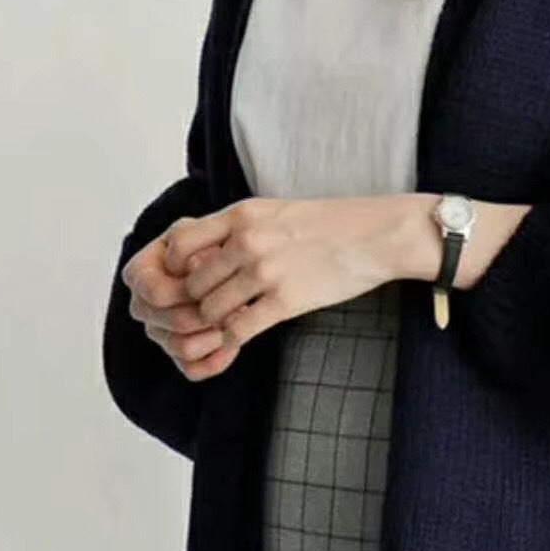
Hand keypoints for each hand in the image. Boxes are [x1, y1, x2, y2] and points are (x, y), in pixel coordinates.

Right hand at [120, 236, 238, 381]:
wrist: (237, 264)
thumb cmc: (219, 247)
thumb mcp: (211, 235)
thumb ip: (200, 247)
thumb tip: (197, 267)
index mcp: (141, 273)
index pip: (154, 291)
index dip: (187, 289)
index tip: (217, 276)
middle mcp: (143, 305)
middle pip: (170, 320)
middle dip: (207, 311)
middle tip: (237, 301)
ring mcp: (159, 331)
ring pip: (181, 346)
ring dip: (214, 334)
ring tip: (238, 317)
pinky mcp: (178, 355)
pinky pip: (192, 369)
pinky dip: (216, 358)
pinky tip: (233, 343)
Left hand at [161, 194, 421, 359]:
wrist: (375, 235)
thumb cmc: (330, 224)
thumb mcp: (275, 211)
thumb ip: (239, 228)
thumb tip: (204, 251)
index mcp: (241, 215)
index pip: (179, 244)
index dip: (174, 269)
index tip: (186, 280)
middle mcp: (247, 241)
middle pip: (190, 284)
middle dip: (193, 303)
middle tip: (203, 313)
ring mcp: (265, 272)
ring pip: (209, 309)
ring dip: (212, 322)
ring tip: (224, 323)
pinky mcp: (285, 300)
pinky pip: (238, 329)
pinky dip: (231, 339)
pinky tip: (240, 337)